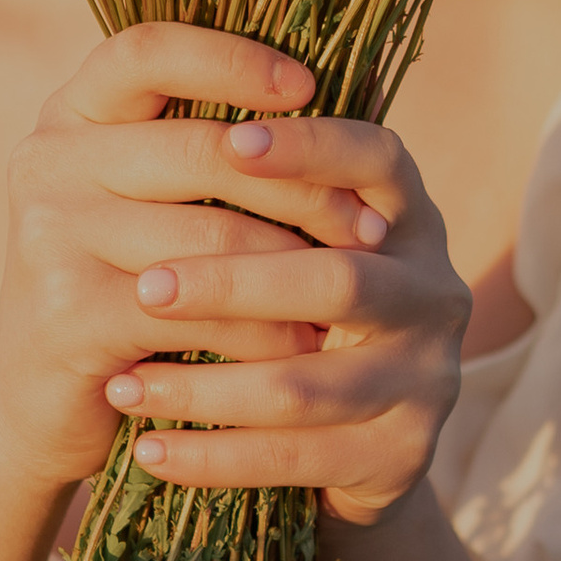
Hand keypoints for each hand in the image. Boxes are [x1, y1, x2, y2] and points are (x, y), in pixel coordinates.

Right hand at [0, 23, 424, 505]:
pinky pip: (197, 312)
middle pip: (203, 148)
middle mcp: (47, 161)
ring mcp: (48, 236)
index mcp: (71, 115)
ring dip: (296, 272)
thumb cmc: (125, 293)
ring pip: (212, 235)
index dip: (231, 59)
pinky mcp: (66, 313)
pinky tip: (301, 345)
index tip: (309, 87)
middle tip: (373, 231)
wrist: (43, 413)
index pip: (147, 49)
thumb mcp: (152, 209)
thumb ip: (209, 154)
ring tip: (350, 295)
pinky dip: (261, 332)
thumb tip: (336, 121)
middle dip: (305, 191)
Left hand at [102, 99, 470, 531]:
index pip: (378, 158)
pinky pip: (296, 461)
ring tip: (125, 388)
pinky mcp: (405, 456)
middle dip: (234, 284)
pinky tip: (150, 450)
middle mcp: (435, 291)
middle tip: (147, 286)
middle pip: (339, 280)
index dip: (311, 148)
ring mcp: (429, 378)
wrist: (353, 443)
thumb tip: (158, 99)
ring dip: (206, 387)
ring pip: (307, 386)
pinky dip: (214, 457)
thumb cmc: (293, 310)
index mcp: (407, 215)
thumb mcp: (295, 240)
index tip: (230, 141)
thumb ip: (253, 185)